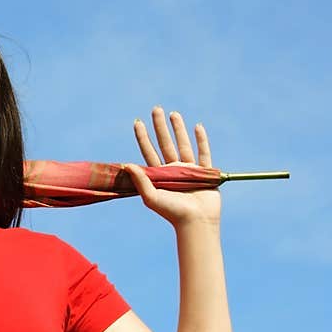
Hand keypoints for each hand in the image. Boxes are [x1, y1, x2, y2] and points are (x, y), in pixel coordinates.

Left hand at [125, 106, 220, 227]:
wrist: (195, 222)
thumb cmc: (172, 212)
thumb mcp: (151, 197)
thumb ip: (140, 181)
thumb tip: (126, 165)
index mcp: (160, 176)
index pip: (149, 152)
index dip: (143, 137)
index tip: (137, 122)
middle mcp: (174, 171)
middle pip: (165, 143)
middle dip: (160, 127)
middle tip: (156, 109)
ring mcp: (190, 171)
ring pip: (183, 144)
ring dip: (178, 129)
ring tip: (173, 113)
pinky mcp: (205, 173)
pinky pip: (204, 152)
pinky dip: (201, 140)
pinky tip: (197, 127)